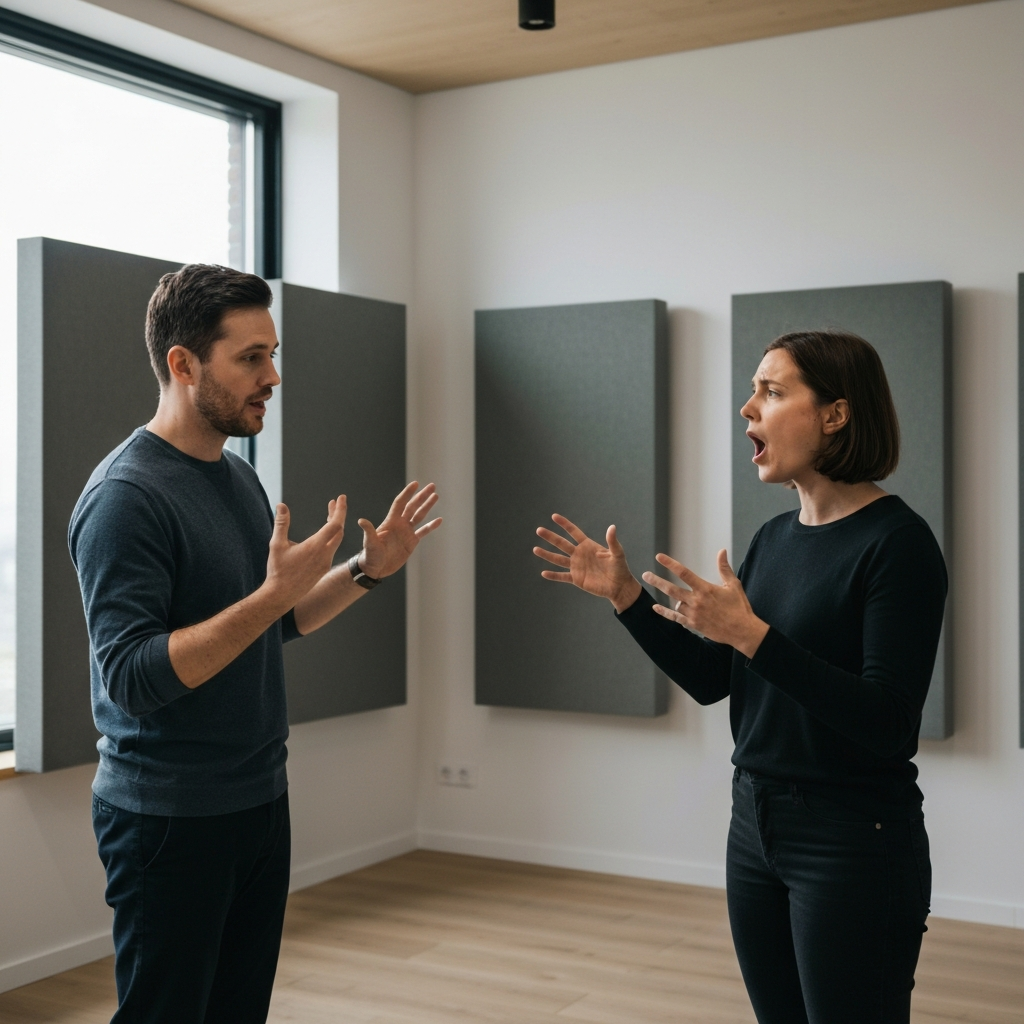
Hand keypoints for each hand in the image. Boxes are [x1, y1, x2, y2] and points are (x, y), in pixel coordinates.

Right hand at [265, 497, 346, 609]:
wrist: (282, 595)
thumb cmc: (278, 570)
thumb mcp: (276, 544)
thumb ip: (281, 523)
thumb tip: (282, 505)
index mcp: (315, 546)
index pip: (334, 524)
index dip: (340, 510)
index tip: (341, 498)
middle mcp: (325, 554)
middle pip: (339, 530)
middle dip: (338, 515)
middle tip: (335, 503)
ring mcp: (326, 562)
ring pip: (337, 540)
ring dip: (335, 526)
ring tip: (330, 515)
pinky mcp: (324, 569)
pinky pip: (332, 550)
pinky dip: (331, 538)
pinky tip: (323, 535)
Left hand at [357, 481, 441, 577]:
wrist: (375, 569)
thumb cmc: (370, 555)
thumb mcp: (369, 543)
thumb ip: (368, 531)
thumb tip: (361, 520)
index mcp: (390, 521)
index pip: (400, 503)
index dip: (407, 493)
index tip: (415, 484)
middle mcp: (399, 524)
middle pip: (412, 506)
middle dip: (422, 496)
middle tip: (432, 486)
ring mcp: (406, 532)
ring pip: (419, 516)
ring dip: (427, 506)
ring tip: (435, 496)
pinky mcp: (411, 542)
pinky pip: (423, 531)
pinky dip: (431, 526)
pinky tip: (439, 520)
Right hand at [533, 514, 641, 612]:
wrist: (619, 586)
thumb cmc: (620, 568)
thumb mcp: (617, 553)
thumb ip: (612, 541)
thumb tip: (612, 527)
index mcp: (588, 545)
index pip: (574, 532)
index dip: (564, 524)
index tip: (554, 516)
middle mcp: (579, 554)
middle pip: (562, 544)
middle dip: (550, 537)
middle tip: (539, 530)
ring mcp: (576, 567)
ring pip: (558, 559)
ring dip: (547, 555)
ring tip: (535, 549)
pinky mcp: (576, 579)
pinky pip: (562, 576)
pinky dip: (553, 575)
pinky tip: (543, 573)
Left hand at [643, 549, 768, 657]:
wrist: (742, 631)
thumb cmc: (739, 607)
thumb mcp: (733, 585)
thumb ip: (724, 568)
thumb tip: (722, 551)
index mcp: (705, 589)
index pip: (684, 573)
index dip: (670, 564)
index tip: (659, 557)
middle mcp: (697, 601)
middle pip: (672, 589)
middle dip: (657, 581)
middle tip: (645, 575)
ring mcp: (694, 614)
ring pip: (674, 603)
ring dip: (669, 597)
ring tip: (662, 592)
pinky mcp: (693, 625)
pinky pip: (675, 618)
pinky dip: (665, 613)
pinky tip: (655, 607)